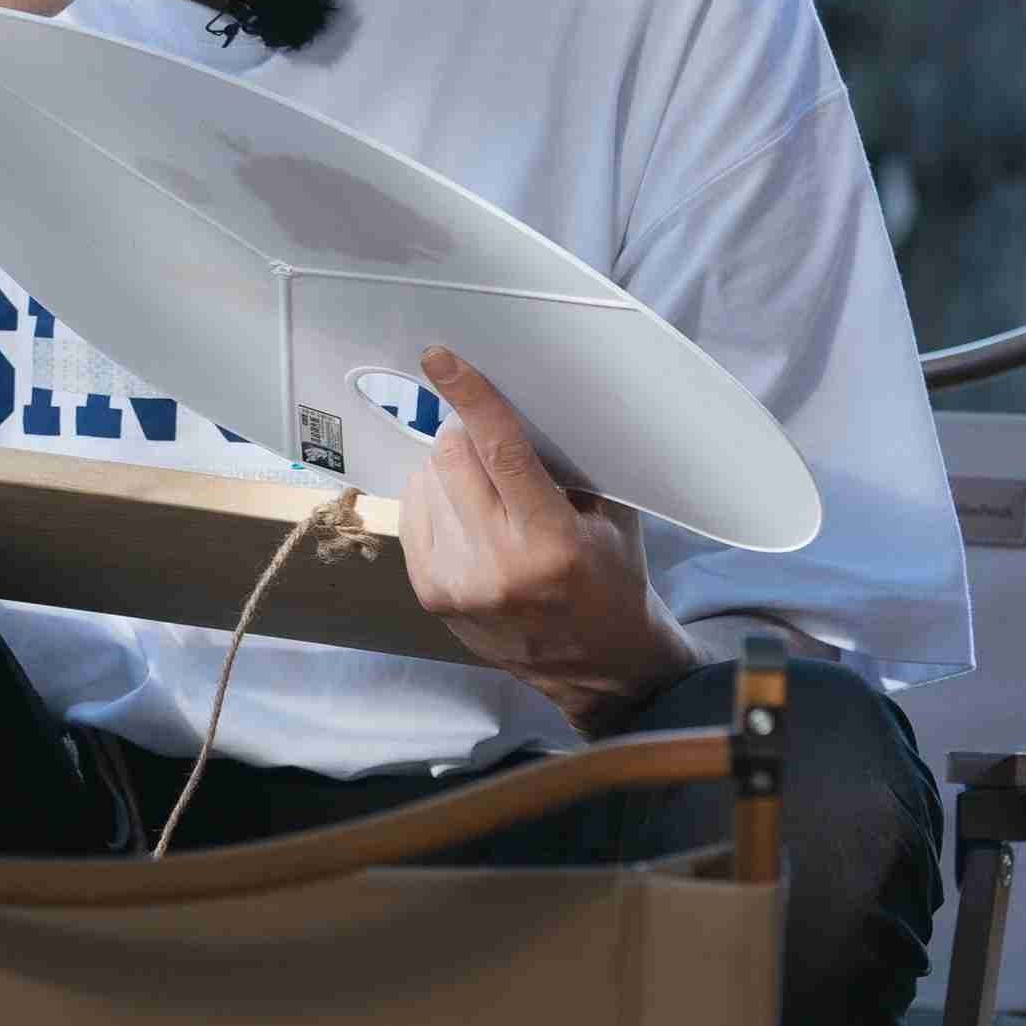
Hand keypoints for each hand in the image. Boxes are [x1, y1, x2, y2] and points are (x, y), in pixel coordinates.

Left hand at [398, 346, 693, 734]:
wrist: (596, 666)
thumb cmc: (610, 578)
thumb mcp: (610, 516)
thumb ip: (567, 463)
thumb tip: (517, 401)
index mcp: (552, 543)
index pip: (501, 453)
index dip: (470, 398)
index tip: (440, 359)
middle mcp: (497, 565)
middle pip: (452, 458)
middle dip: (466, 434)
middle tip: (489, 438)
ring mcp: (456, 584)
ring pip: (427, 481)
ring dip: (452, 470)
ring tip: (491, 497)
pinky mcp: (430, 594)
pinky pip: (415, 512)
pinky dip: (437, 499)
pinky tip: (469, 516)